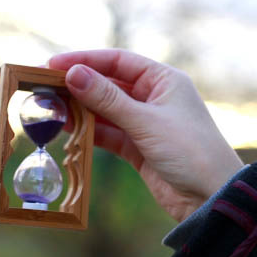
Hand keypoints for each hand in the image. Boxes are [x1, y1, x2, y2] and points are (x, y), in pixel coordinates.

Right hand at [48, 49, 243, 221]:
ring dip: (80, 110)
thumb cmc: (189, 150)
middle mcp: (155, 97)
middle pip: (109, 84)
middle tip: (45, 87)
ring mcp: (146, 123)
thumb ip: (108, 100)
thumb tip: (73, 74)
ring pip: (106, 110)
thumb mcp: (146, 121)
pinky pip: (109, 134)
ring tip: (50, 108)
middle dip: (79, 86)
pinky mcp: (139, 148)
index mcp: (164, 80)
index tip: (53, 64)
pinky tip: (66, 129)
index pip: (119, 61)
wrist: (211, 196)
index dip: (86, 60)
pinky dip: (89, 131)